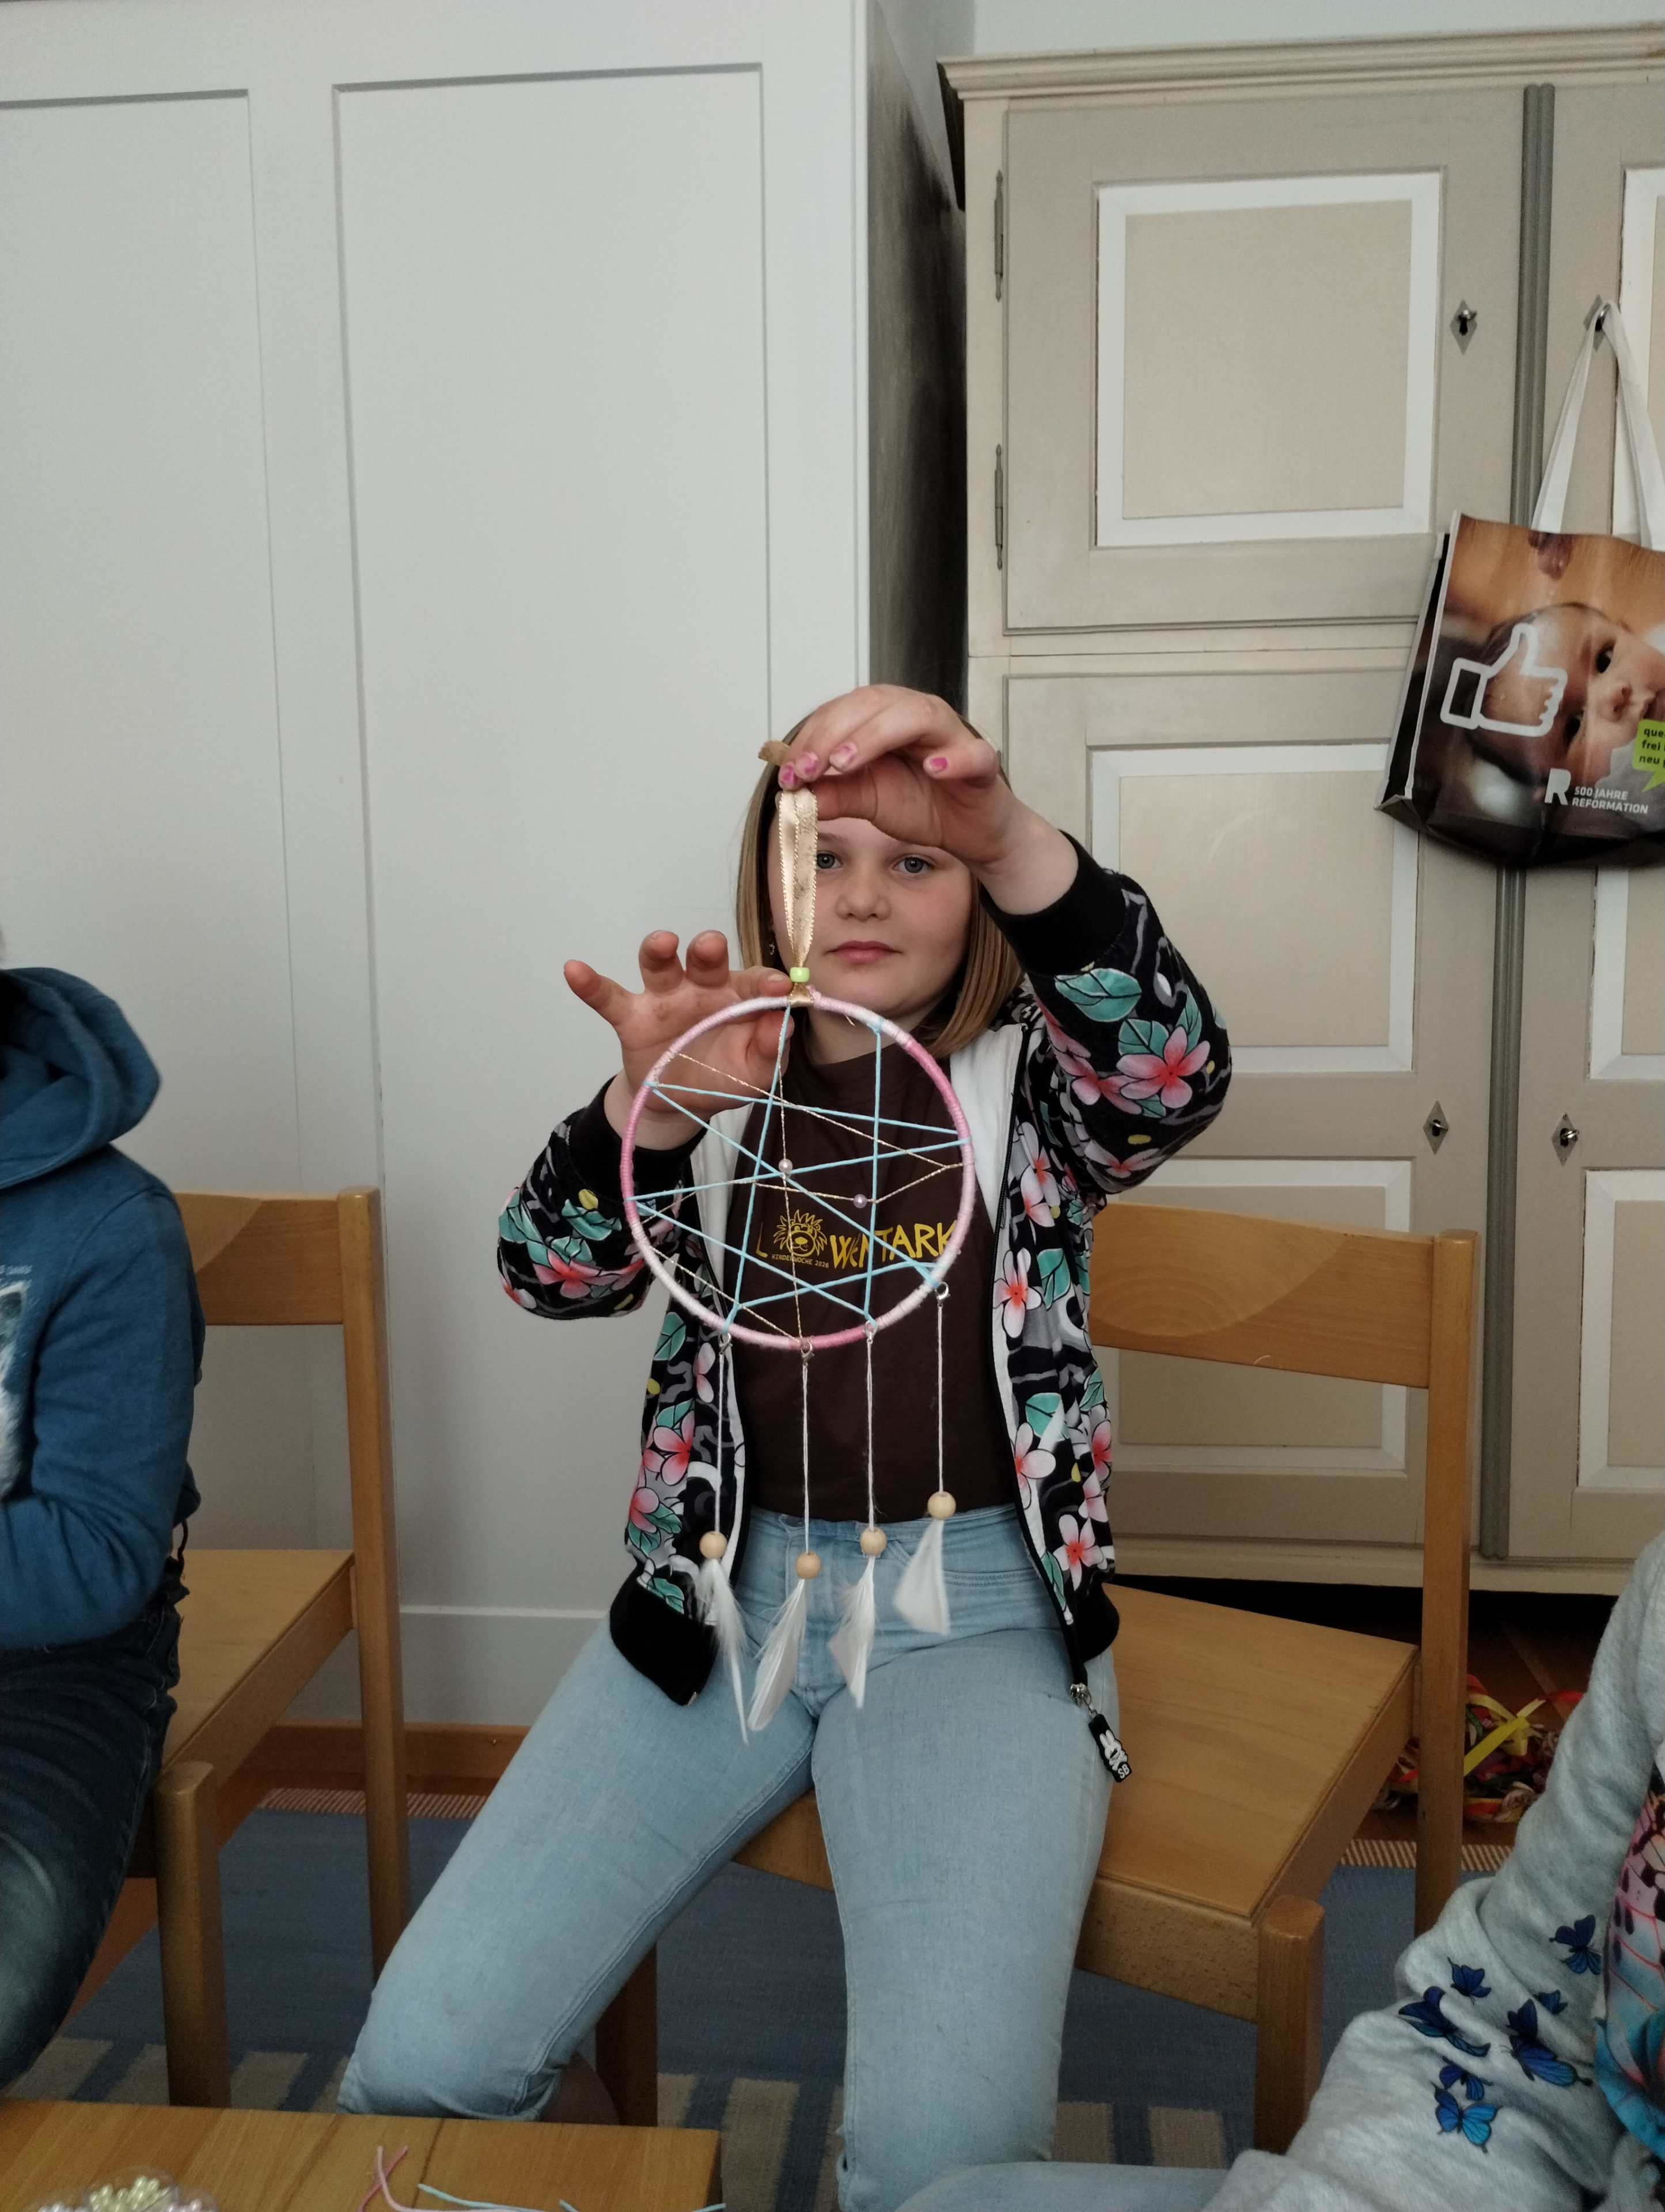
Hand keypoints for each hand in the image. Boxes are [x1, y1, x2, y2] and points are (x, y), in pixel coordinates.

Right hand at [565, 931, 791, 1146]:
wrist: (679, 1103)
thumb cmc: (723, 1076)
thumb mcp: (755, 1073)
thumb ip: (771, 1049)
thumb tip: (785, 1023)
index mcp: (737, 998)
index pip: (753, 980)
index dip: (764, 981)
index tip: (777, 986)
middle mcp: (701, 988)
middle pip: (704, 960)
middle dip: (707, 949)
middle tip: (710, 946)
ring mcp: (664, 999)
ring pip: (659, 966)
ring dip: (659, 950)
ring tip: (662, 942)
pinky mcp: (631, 1017)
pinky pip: (608, 997)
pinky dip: (590, 984)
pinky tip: (574, 969)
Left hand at [777, 686, 1075, 909]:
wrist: (971, 833)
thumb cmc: (925, 806)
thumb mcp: (869, 803)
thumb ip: (835, 795)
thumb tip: (793, 795)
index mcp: (887, 720)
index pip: (844, 711)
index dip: (813, 737)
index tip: (788, 771)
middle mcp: (918, 717)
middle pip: (874, 704)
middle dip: (833, 734)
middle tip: (805, 768)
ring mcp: (952, 736)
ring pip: (917, 715)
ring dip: (876, 735)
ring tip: (846, 763)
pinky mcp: (981, 764)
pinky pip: (972, 753)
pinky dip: (952, 758)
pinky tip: (932, 768)